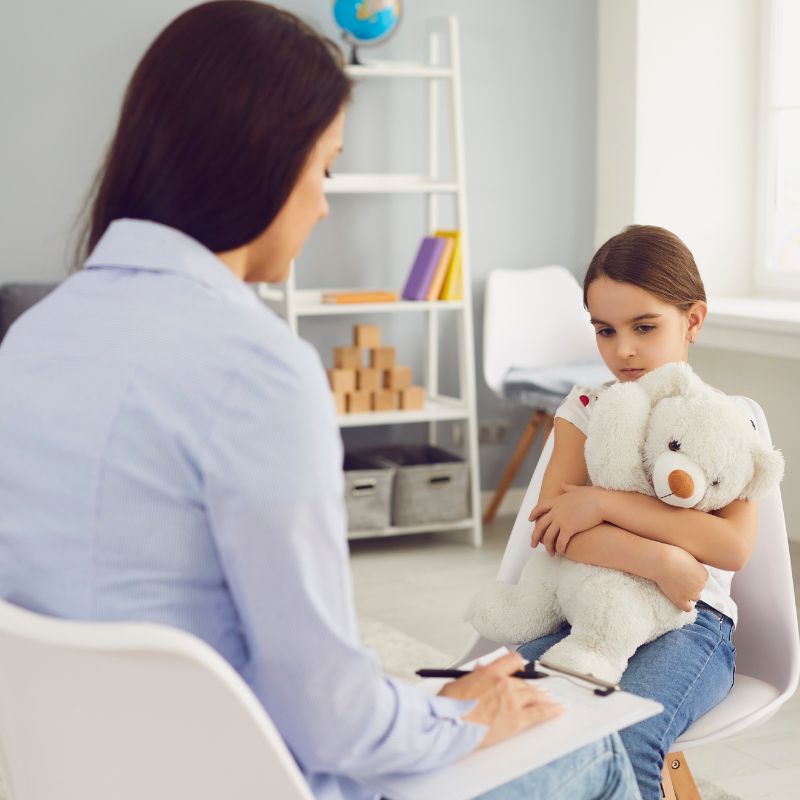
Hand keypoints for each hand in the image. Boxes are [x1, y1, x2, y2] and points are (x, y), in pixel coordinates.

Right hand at [437, 651, 562, 748]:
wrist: (450, 724)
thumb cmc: (449, 706)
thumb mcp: (458, 683)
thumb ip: (473, 677)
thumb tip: (479, 673)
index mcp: (489, 672)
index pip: (512, 661)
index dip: (519, 663)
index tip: (523, 666)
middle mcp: (504, 684)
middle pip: (524, 682)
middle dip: (531, 687)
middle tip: (537, 691)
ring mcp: (512, 702)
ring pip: (535, 696)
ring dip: (543, 698)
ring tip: (551, 700)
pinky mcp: (516, 720)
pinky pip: (540, 713)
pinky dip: (552, 711)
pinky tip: (559, 709)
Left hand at [529, 484, 606, 555]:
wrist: (603, 502)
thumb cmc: (595, 495)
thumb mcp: (578, 489)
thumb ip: (568, 488)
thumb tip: (562, 483)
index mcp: (557, 501)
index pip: (539, 508)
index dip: (533, 514)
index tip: (530, 520)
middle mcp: (556, 511)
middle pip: (540, 525)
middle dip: (535, 536)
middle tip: (533, 544)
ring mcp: (561, 520)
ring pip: (548, 536)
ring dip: (548, 546)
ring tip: (550, 553)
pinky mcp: (569, 528)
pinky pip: (560, 542)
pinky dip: (559, 548)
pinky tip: (561, 553)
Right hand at [652, 545, 708, 610]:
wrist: (660, 561)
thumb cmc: (672, 555)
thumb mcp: (689, 556)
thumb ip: (695, 566)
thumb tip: (693, 571)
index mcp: (704, 574)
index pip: (702, 577)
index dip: (693, 574)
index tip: (684, 570)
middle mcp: (700, 585)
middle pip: (699, 587)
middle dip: (691, 583)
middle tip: (679, 577)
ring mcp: (690, 593)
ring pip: (695, 597)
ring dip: (690, 593)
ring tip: (679, 586)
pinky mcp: (680, 599)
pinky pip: (687, 608)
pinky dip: (686, 606)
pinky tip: (680, 600)